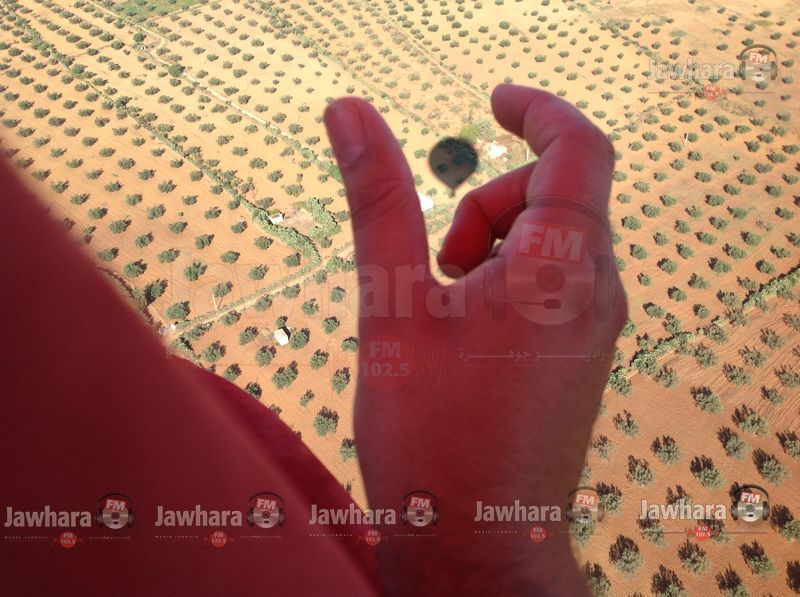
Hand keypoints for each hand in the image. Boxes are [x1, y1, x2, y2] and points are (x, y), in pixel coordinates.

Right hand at [324, 84, 627, 595]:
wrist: (478, 541)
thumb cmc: (433, 433)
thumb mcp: (391, 302)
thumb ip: (377, 197)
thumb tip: (349, 111)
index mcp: (560, 267)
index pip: (578, 146)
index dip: (537, 108)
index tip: (492, 99)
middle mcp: (598, 291)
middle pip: (557, 191)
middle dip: (489, 200)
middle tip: (439, 261)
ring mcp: (598, 325)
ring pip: (556, 237)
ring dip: (495, 241)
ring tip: (446, 301)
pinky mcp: (584, 352)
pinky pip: (559, 279)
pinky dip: (511, 273)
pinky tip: (468, 327)